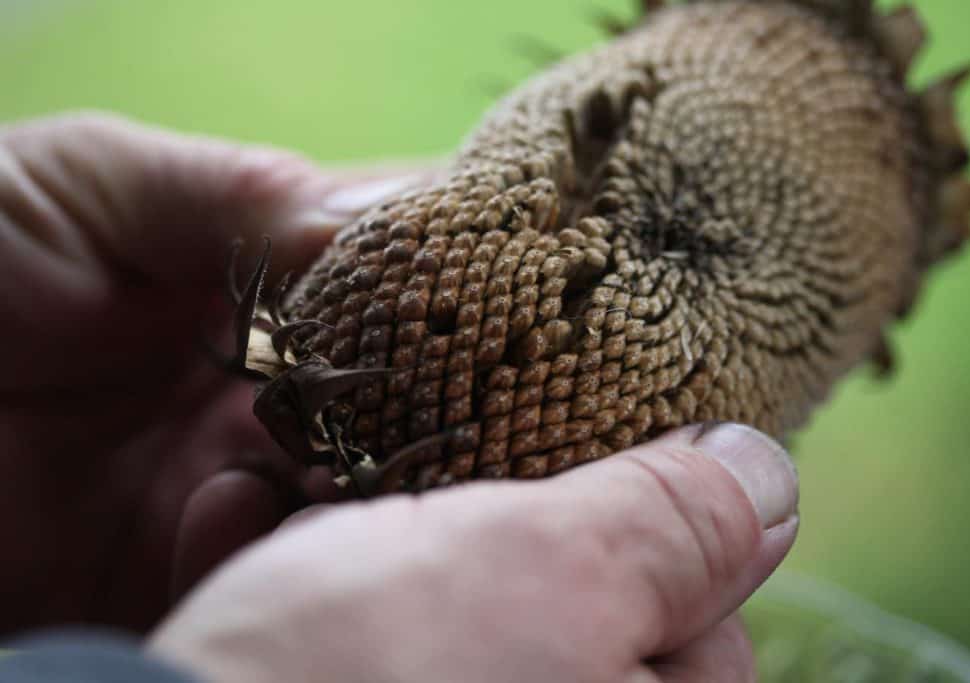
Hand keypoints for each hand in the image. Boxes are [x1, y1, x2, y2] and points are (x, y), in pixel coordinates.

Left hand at [0, 112, 425, 632]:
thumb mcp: (92, 183)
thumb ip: (238, 193)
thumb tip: (387, 216)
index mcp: (257, 282)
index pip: (393, 277)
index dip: (456, 276)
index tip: (503, 283)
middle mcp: (264, 381)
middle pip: (397, 393)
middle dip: (430, 394)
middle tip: (444, 390)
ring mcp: (229, 474)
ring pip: (353, 487)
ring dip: (358, 477)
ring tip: (313, 448)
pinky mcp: (179, 563)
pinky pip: (265, 565)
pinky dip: (265, 544)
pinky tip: (221, 504)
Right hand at [150, 424, 798, 682]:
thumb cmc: (374, 680)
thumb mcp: (554, 573)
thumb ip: (677, 527)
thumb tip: (766, 477)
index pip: (708, 634)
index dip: (658, 526)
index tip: (587, 457)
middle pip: (554, 611)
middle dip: (491, 520)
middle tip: (445, 459)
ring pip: (432, 615)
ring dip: (373, 536)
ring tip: (317, 486)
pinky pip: (338, 644)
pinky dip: (296, 577)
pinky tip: (243, 523)